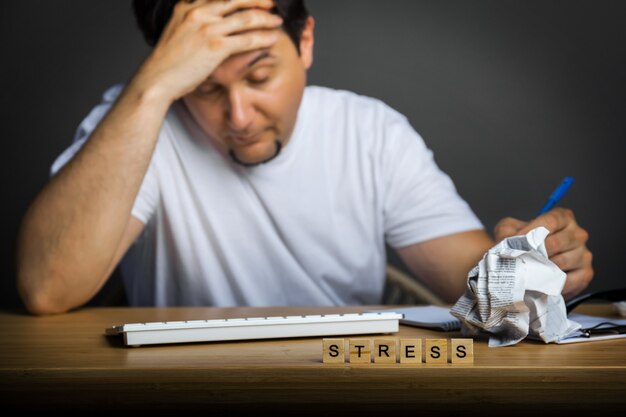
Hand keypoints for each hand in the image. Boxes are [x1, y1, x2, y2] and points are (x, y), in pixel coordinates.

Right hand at [133, 0, 282, 101]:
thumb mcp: (176, 31)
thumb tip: (206, 22)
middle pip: (235, 0)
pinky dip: (262, 38)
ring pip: (245, 19)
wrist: (157, 79)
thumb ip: (192, 21)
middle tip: (271, 3)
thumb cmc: (167, 62)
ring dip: (265, 20)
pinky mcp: (215, 46)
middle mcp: (198, 12)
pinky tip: (272, 39)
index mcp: (187, 7)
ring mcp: (207, 28)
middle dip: (257, 0)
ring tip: (277, 21)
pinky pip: (246, 40)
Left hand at [494, 207, 593, 299]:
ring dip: (543, 269)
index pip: (550, 221)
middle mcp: (577, 234)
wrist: (530, 264)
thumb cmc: (524, 243)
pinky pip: (570, 280)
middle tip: (522, 259)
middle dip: (536, 253)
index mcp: (562, 218)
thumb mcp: (511, 230)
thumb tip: (508, 241)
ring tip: (529, 272)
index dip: (532, 230)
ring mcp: (583, 253)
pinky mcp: (586, 273)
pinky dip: (554, 283)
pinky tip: (542, 283)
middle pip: (557, 242)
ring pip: (562, 262)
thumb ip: (508, 231)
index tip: (518, 240)